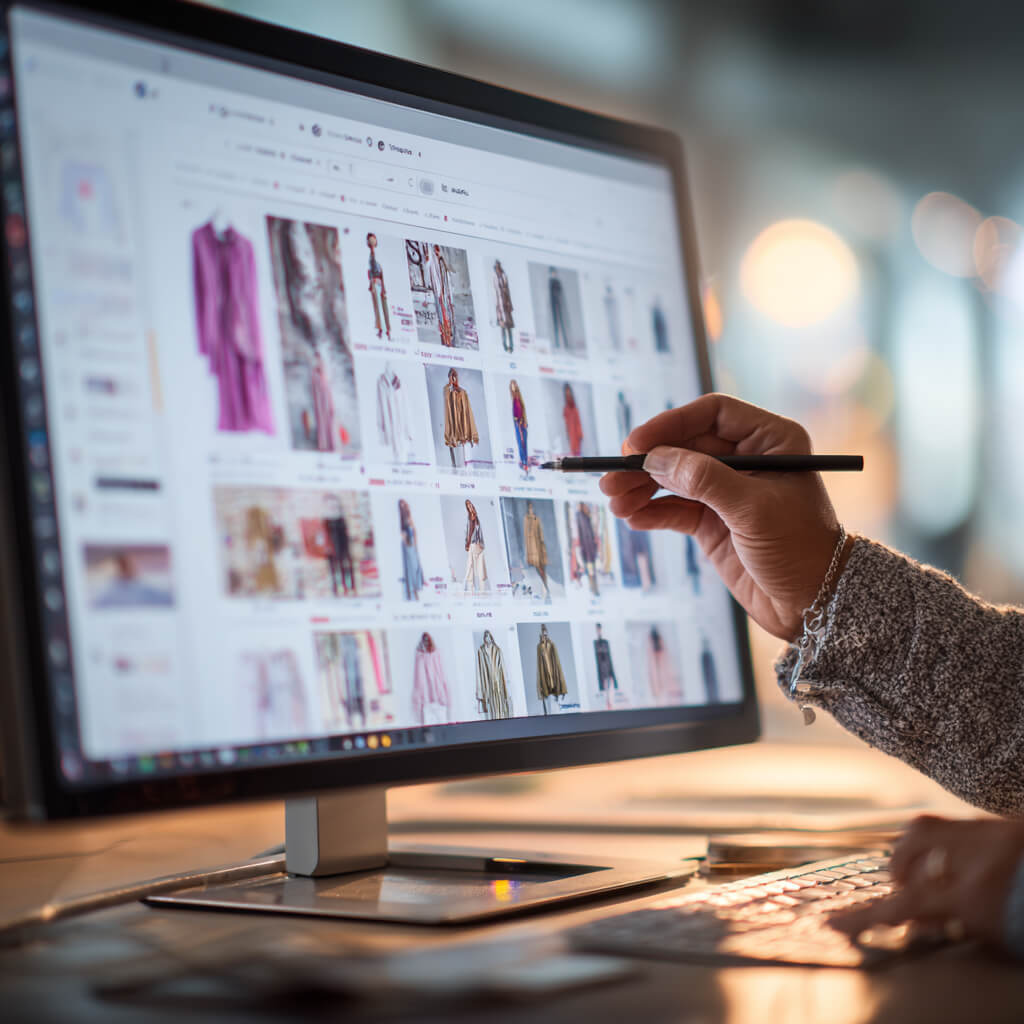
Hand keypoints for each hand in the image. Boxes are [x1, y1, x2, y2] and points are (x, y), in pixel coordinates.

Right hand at [599, 393, 842, 639]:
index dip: (671, 424)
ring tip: (614, 500)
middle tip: (613, 476)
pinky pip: (674, 508)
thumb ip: (703, 479)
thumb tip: (654, 458)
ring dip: (641, 488)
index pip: (712, 414)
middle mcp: (747, 459)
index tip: (637, 444)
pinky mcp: (713, 522)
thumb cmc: (801, 549)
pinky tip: (632, 518)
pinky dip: (651, 511)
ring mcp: (728, 491)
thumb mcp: (753, 508)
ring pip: (674, 478)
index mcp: (771, 440)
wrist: (814, 605)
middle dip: (647, 462)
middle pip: (685, 446)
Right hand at [831, 816, 1023, 947]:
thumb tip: (932, 918)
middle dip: (901, 863)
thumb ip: (965, 920)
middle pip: (916, 840)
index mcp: (973, 891)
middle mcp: (980, 853)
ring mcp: (999, 832)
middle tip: (903, 887)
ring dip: (926, 849)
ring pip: (939, 826)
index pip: (903, 905)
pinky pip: (973, 828)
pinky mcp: (1015, 825)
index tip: (833, 924)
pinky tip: (977, 864)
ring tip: (932, 872)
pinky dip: (961, 845)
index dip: (864, 917)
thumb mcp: (1000, 931)